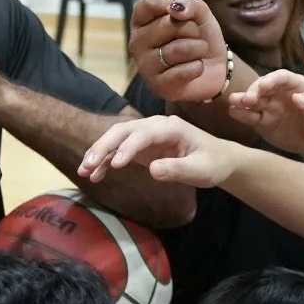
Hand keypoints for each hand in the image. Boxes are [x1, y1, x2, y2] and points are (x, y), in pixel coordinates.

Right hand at [79, 111, 233, 189]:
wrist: (218, 159)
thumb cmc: (212, 163)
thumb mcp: (200, 169)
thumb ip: (178, 169)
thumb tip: (153, 170)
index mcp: (171, 128)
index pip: (143, 134)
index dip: (128, 147)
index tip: (116, 165)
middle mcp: (155, 127)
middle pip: (123, 131)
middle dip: (104, 146)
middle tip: (88, 164)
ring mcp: (146, 136)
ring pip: (116, 139)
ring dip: (99, 153)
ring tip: (84, 171)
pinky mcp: (142, 147)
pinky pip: (119, 151)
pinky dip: (106, 162)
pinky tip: (95, 176)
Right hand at [129, 0, 229, 103]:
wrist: (215, 68)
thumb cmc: (201, 37)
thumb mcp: (200, 14)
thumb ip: (189, 3)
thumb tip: (175, 9)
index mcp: (141, 22)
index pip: (148, 3)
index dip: (170, 4)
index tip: (183, 14)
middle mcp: (137, 43)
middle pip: (168, 25)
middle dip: (192, 29)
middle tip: (194, 37)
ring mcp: (145, 66)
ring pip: (178, 49)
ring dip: (198, 49)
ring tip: (197, 53)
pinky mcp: (158, 86)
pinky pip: (184, 71)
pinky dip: (198, 67)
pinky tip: (195, 69)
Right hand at [227, 69, 303, 157]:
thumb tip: (297, 98)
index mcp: (295, 85)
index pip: (281, 77)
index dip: (271, 79)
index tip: (264, 86)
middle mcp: (279, 93)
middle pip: (263, 87)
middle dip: (254, 90)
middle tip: (248, 98)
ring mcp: (269, 107)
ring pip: (253, 101)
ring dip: (242, 100)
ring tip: (233, 101)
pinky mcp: (262, 122)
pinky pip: (250, 117)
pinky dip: (241, 114)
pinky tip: (233, 112)